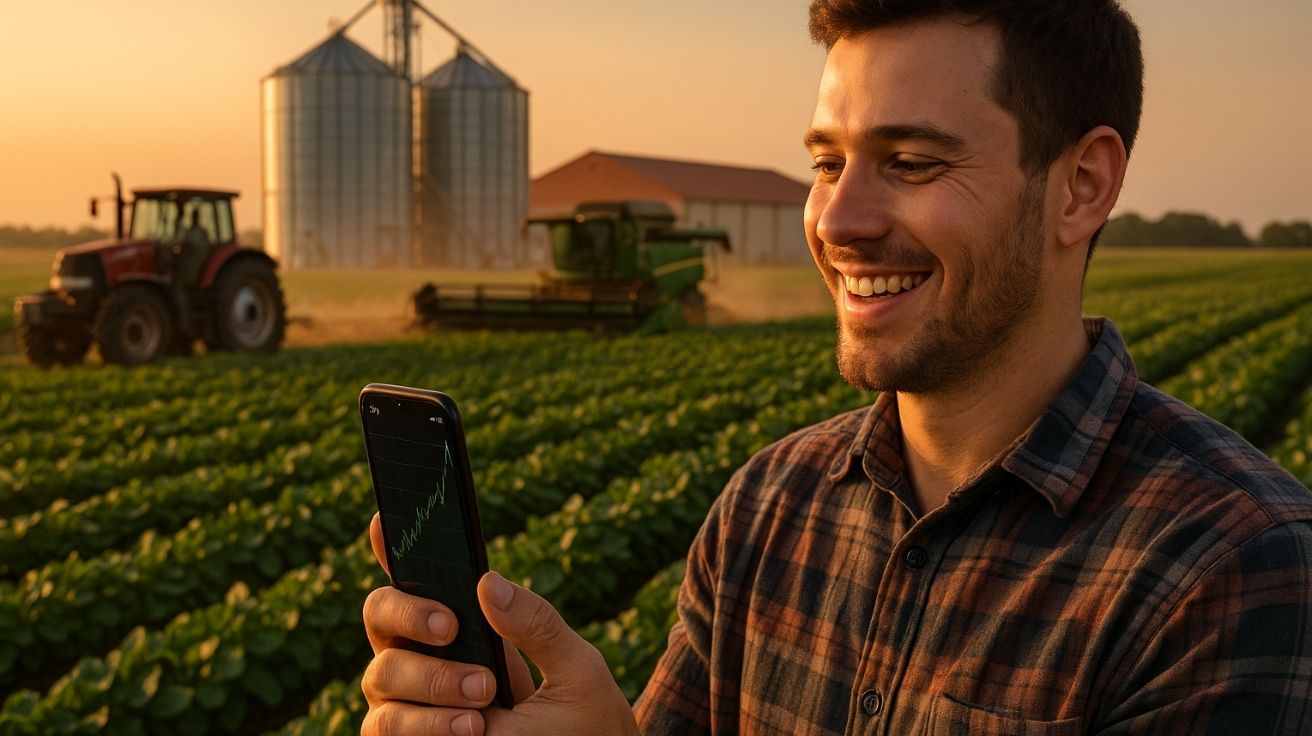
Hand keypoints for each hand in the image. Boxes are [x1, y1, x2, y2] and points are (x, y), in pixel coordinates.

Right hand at [361, 513, 639, 735]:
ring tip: (484, 699)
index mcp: (465, 627)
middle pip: (380, 614)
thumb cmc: (585, 725)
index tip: (388, 518)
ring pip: (379, 676)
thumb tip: (487, 582)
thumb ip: (538, 626)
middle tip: (451, 628)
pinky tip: (470, 728)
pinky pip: (383, 727)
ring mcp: (408, 703)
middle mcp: (424, 658)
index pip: (420, 579)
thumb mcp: (577, 670)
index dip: (394, 547)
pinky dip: (424, 725)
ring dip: (430, 680)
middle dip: (410, 613)